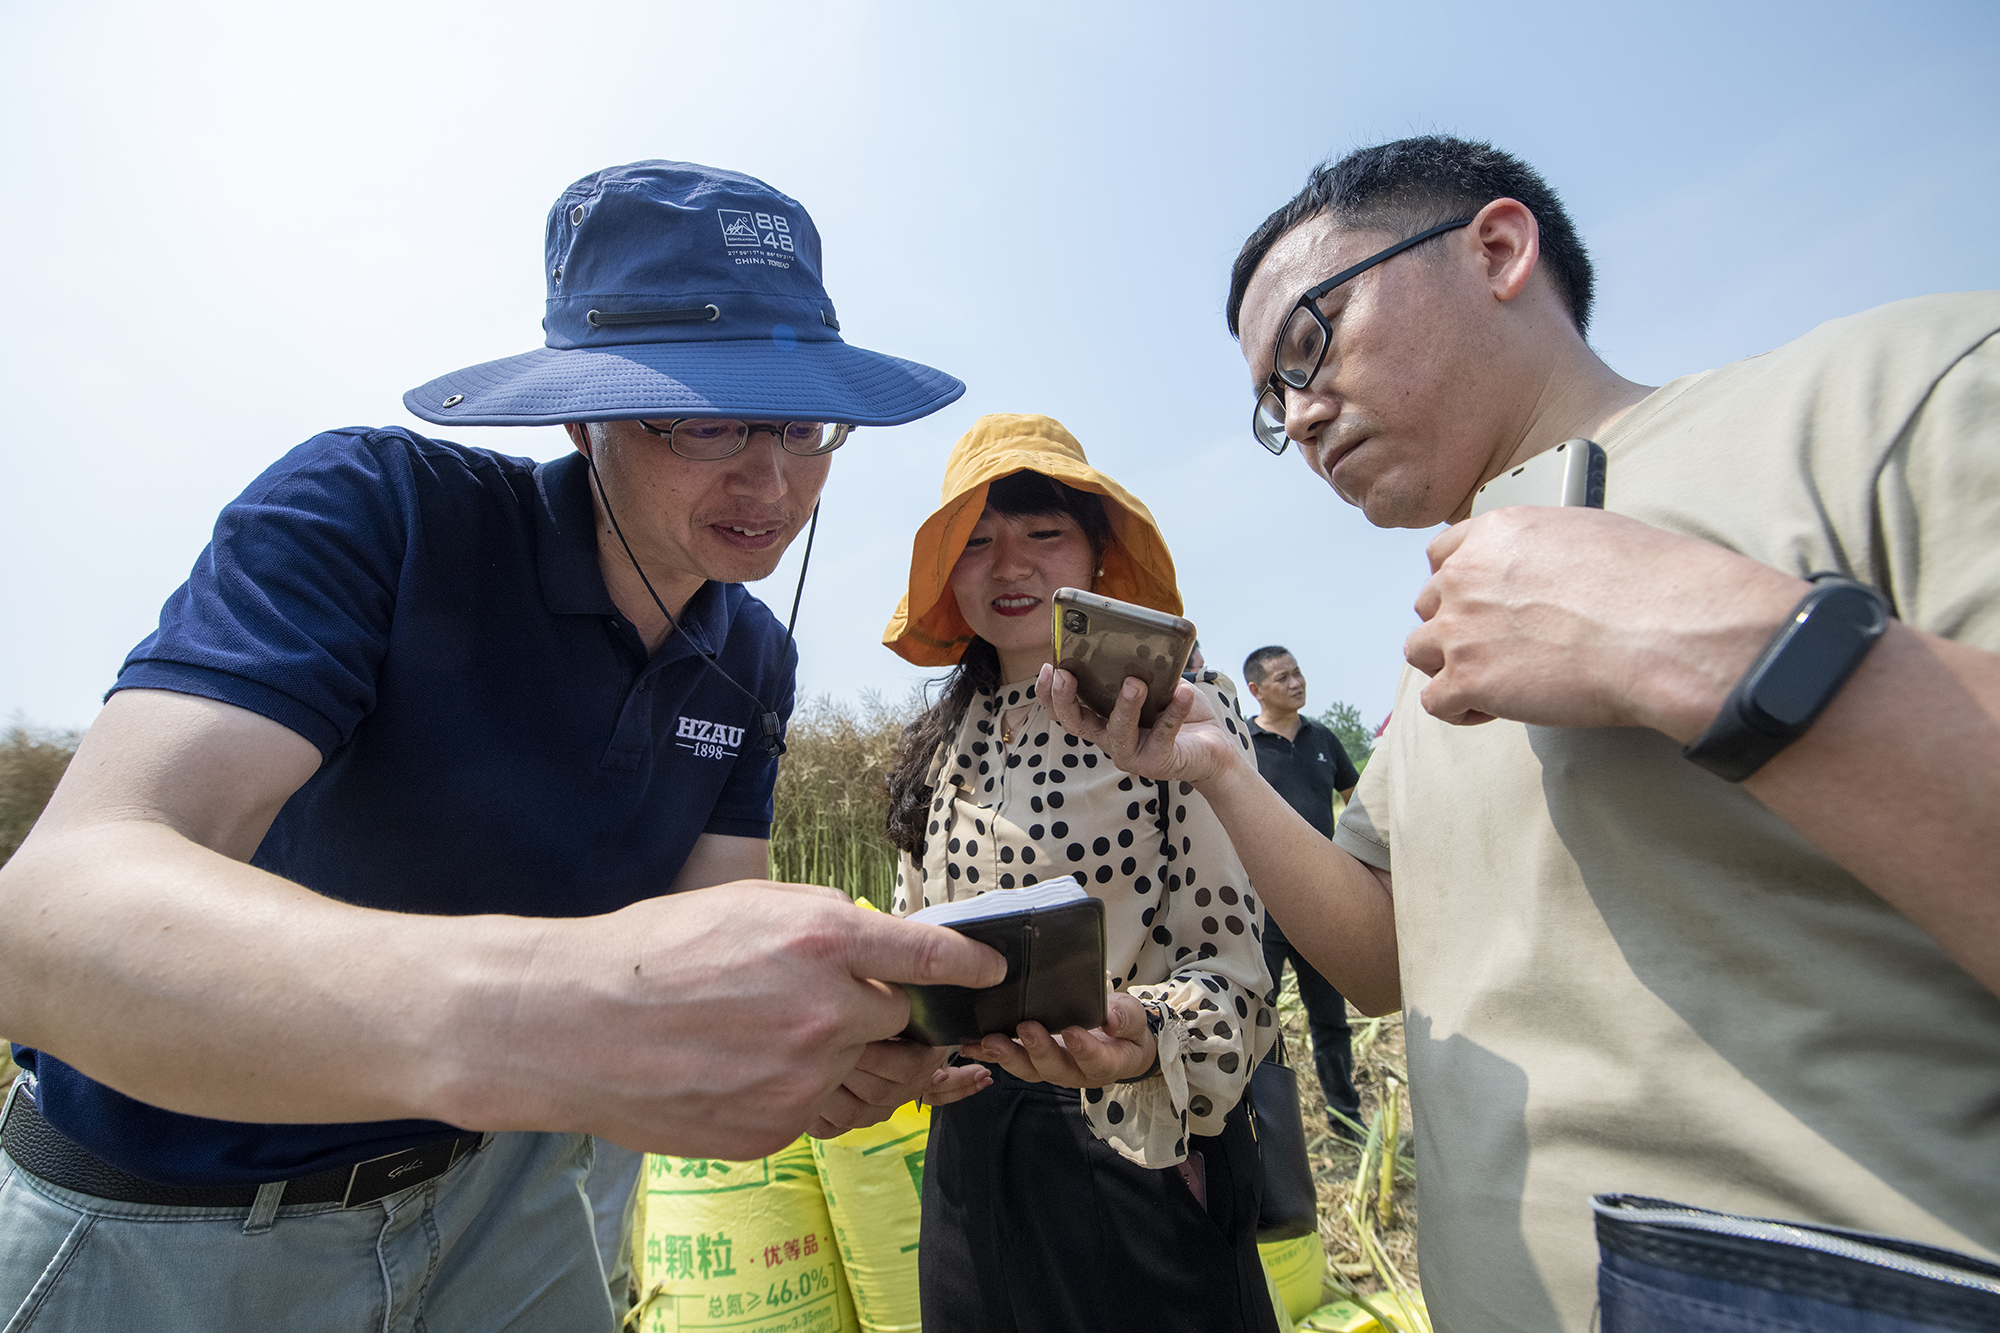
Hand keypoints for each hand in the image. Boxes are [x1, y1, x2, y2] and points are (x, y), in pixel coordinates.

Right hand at [451, 882, 1006, 1160]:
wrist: (573, 1025)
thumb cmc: (655, 951)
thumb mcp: (751, 903)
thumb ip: (829, 925)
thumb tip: (885, 947)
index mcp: (822, 940)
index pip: (930, 957)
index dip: (969, 967)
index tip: (989, 973)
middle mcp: (825, 1013)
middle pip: (902, 1026)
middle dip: (890, 1019)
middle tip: (857, 1012)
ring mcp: (802, 1080)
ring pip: (865, 1078)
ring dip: (850, 1062)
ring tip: (796, 1042)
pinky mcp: (777, 1129)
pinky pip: (818, 1112)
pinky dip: (801, 1092)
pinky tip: (750, 1068)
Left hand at [959, 991, 1156, 1088]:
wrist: (1117, 1045)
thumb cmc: (1125, 1028)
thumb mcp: (1134, 1019)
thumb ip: (1126, 1019)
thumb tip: (1111, 1019)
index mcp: (1107, 1063)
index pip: (1097, 1061)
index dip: (1085, 1049)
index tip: (1072, 1032)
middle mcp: (1076, 1073)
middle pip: (1055, 1069)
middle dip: (1038, 1051)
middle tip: (1024, 1029)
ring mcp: (1051, 1069)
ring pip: (1028, 1070)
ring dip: (1007, 1056)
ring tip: (987, 1042)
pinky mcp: (1032, 1061)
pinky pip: (1011, 1060)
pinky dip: (989, 1053)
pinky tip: (969, 1044)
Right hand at [1037, 665, 1249, 789]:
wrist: (1214, 746)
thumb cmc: (1178, 710)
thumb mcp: (1157, 684)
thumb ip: (1141, 668)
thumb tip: (1132, 639)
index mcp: (1102, 720)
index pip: (1066, 710)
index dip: (1049, 694)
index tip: (1047, 667)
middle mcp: (1110, 740)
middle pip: (1076, 724)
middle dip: (1066, 700)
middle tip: (1065, 674)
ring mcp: (1132, 755)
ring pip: (1117, 733)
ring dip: (1124, 706)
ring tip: (1134, 682)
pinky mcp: (1159, 762)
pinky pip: (1164, 735)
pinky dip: (1174, 711)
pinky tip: (1183, 692)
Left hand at [1406, 507, 1805, 739]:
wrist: (1663, 631)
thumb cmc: (1649, 584)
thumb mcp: (1589, 534)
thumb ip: (1544, 551)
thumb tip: (1547, 569)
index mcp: (1496, 534)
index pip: (1443, 555)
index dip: (1460, 585)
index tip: (1480, 605)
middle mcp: (1466, 576)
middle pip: (1430, 605)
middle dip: (1458, 627)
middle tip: (1499, 649)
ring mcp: (1460, 629)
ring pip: (1420, 651)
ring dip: (1451, 667)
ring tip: (1496, 682)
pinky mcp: (1468, 680)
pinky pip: (1435, 702)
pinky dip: (1460, 710)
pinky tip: (1494, 710)